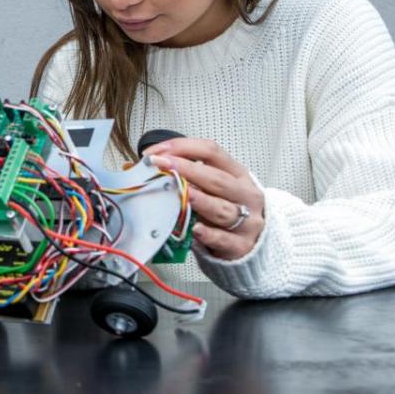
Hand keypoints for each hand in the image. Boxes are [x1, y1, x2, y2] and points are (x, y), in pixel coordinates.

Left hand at [144, 137, 264, 260]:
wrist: (252, 242)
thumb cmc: (227, 209)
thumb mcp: (213, 188)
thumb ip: (186, 177)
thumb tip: (142, 168)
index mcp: (237, 174)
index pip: (212, 152)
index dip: (183, 148)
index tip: (157, 153)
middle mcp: (245, 194)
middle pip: (217, 179)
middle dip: (186, 170)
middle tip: (161, 166)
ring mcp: (247, 221)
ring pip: (222, 209)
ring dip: (200, 200)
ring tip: (183, 194)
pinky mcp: (241, 245)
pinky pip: (223, 239)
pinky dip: (209, 234)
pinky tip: (196, 229)